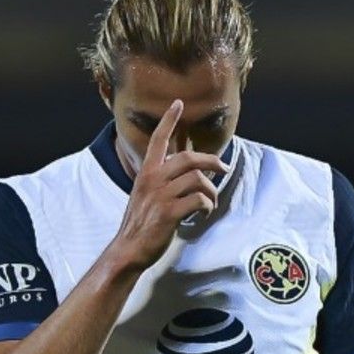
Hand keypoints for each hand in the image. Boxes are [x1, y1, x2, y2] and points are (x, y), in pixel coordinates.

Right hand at [107, 99, 228, 272]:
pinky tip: (203, 213)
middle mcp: (152, 179)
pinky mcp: (170, 212)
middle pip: (188, 158)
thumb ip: (162, 182)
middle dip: (211, 161)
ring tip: (211, 202)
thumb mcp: (145, 196)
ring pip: (198, 179)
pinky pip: (199, 200)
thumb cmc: (141, 225)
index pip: (157, 140)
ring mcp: (161, 195)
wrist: (129, 249)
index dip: (169, 121)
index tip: (178, 103)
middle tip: (224, 169)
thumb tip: (188, 176)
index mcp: (146, 173)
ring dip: (211, 191)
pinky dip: (207, 205)